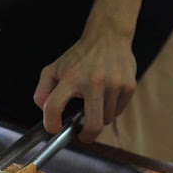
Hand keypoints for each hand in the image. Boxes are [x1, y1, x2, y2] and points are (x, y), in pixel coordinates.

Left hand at [33, 20, 136, 142]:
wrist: (108, 36)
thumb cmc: (78, 57)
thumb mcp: (54, 68)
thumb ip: (43, 91)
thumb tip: (44, 112)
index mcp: (70, 78)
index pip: (54, 107)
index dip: (51, 123)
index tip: (54, 129)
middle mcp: (93, 81)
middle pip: (93, 125)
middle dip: (87, 136)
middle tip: (82, 135)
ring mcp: (113, 84)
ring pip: (106, 119)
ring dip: (99, 117)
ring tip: (94, 102)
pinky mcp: (129, 86)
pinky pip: (118, 111)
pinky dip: (111, 109)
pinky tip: (107, 95)